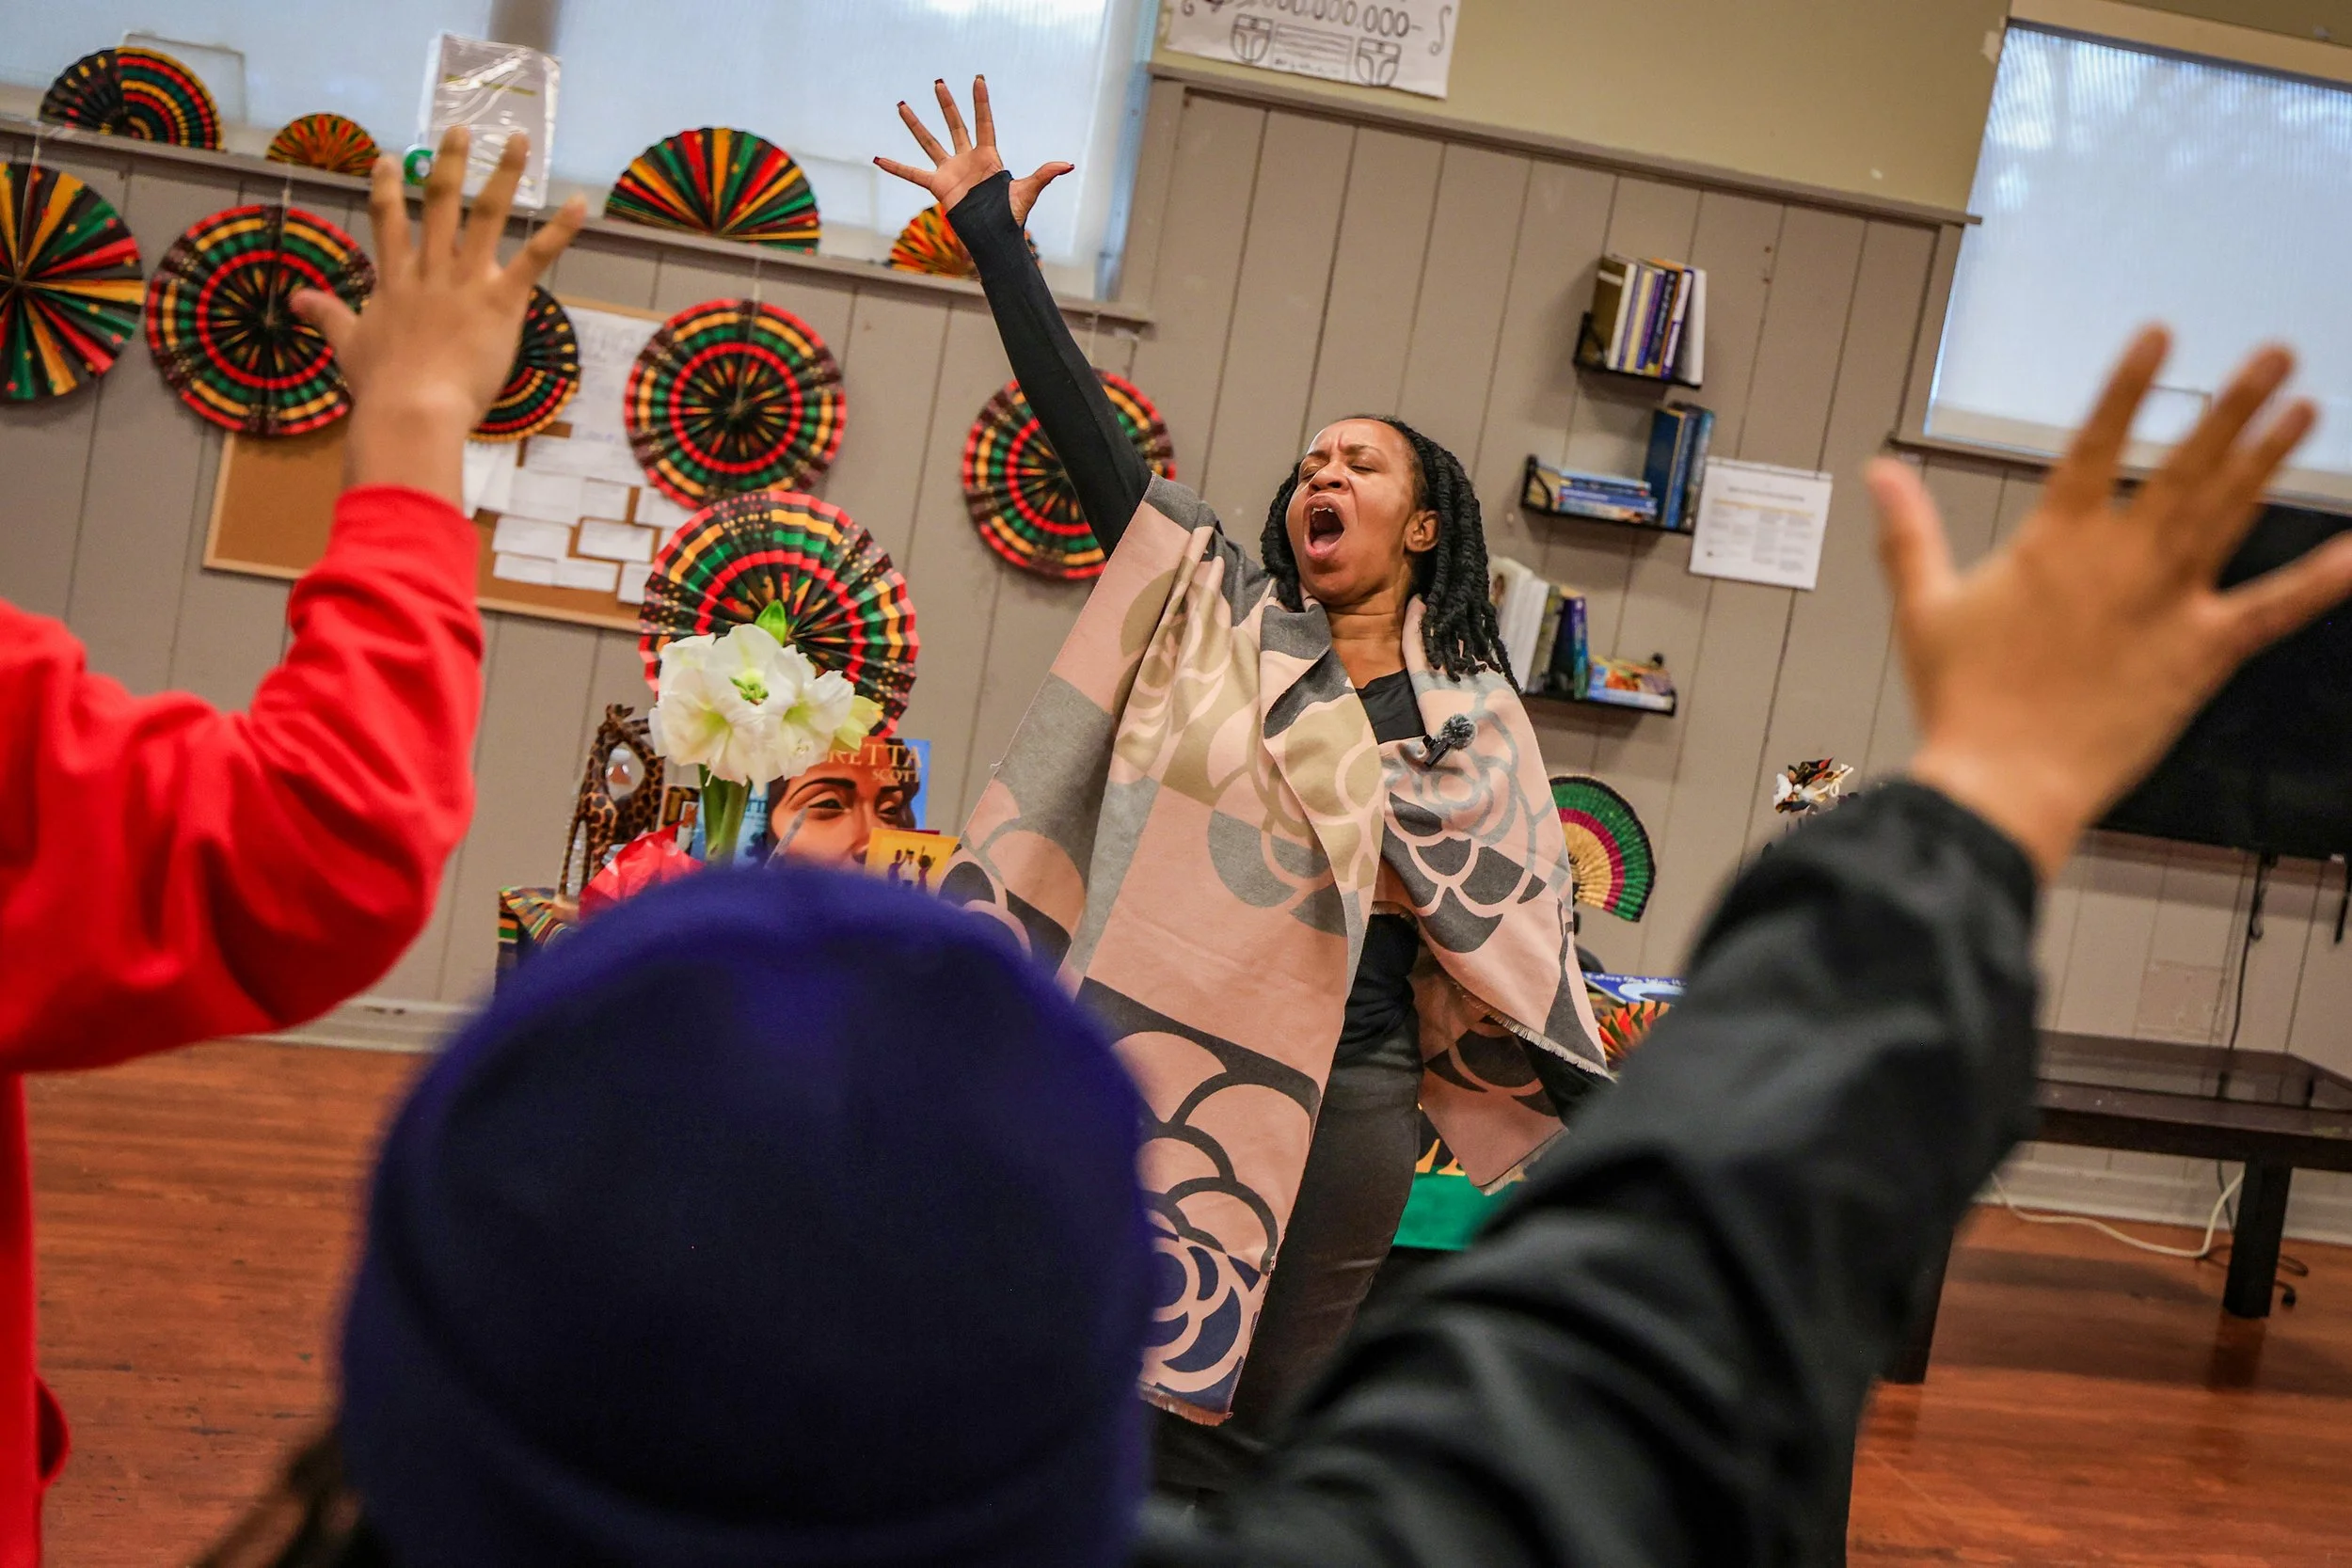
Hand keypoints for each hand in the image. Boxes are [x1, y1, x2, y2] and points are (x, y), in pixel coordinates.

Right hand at [292, 125, 585, 506]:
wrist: (412, 408)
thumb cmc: (381, 386)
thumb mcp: (348, 345)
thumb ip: (327, 315)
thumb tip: (294, 299)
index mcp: (396, 281)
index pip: (388, 223)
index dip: (388, 188)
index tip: (388, 159)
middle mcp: (430, 270)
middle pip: (440, 204)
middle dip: (450, 164)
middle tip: (459, 129)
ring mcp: (466, 281)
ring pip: (485, 215)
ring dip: (504, 175)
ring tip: (517, 139)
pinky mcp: (501, 300)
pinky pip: (535, 258)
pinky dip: (559, 231)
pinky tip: (579, 205)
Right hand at [874, 76, 1071, 225]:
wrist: (993, 238)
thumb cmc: (1012, 216)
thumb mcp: (1028, 192)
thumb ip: (1044, 175)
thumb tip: (1068, 164)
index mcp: (989, 157)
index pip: (984, 123)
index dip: (981, 102)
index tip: (977, 79)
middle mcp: (967, 159)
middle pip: (955, 125)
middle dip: (947, 104)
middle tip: (938, 83)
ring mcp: (950, 171)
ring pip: (930, 142)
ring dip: (916, 125)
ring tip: (902, 105)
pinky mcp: (937, 187)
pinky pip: (912, 174)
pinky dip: (895, 167)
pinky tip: (878, 159)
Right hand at [1873, 327, 2351, 879]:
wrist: (2004, 781)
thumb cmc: (1962, 701)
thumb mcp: (1923, 608)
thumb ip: (1909, 533)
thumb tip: (1881, 473)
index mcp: (2055, 543)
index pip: (2097, 443)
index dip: (2129, 386)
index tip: (2160, 336)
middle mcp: (2121, 561)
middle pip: (2186, 466)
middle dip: (2234, 405)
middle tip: (2275, 355)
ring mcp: (2168, 603)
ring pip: (2230, 515)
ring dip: (2270, 459)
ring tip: (2303, 409)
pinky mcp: (2202, 655)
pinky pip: (2272, 611)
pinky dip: (2321, 580)